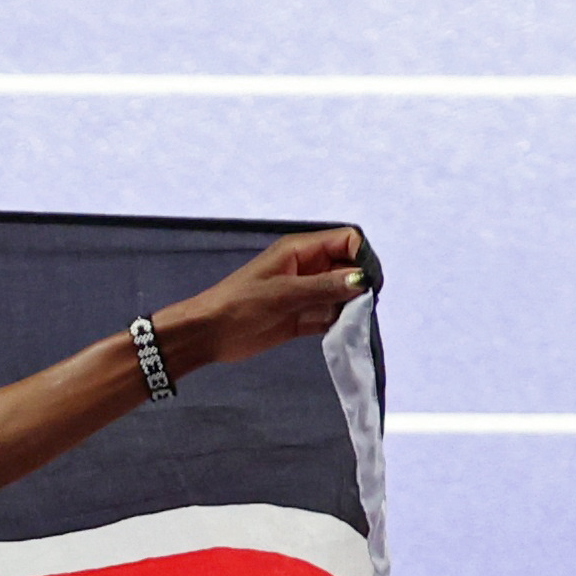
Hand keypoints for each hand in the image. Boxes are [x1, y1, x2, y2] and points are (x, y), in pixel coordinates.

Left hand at [157, 228, 371, 370]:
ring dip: (351, 307)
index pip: (346, 240)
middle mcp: (307, 268)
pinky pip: (329, 316)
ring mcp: (305, 294)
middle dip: (359, 284)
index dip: (362, 256)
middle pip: (349, 268)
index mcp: (300, 250)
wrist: (206, 335)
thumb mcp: (283, 293)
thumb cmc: (239, 305)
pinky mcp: (300, 318)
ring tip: (353, 322)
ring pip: (342, 294)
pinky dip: (338, 323)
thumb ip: (324, 286)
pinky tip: (342, 333)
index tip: (368, 281)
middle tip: (363, 306)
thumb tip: (362, 280)